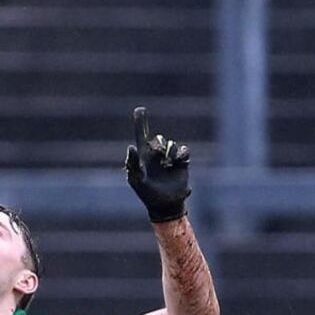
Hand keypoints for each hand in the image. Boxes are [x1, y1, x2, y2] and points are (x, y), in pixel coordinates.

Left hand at [125, 106, 190, 222]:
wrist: (165, 205)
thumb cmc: (147, 194)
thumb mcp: (136, 180)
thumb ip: (132, 163)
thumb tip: (131, 146)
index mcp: (144, 157)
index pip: (141, 136)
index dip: (140, 123)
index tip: (140, 109)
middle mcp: (156, 155)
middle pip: (159, 139)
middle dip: (159, 144)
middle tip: (158, 155)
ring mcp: (169, 159)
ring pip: (171, 144)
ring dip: (169, 151)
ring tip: (167, 165)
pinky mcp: (181, 163)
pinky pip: (183, 150)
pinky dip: (181, 153)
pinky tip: (178, 162)